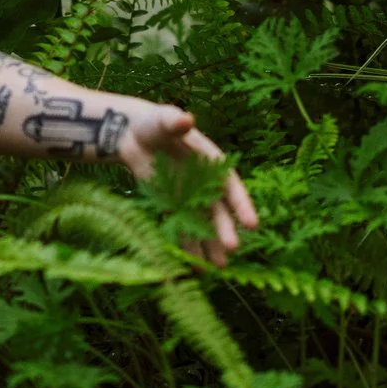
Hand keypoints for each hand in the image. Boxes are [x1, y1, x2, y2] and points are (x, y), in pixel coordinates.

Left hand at [118, 106, 258, 266]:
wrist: (134, 135)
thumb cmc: (155, 124)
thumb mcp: (164, 120)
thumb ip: (174, 121)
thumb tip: (186, 119)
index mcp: (211, 162)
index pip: (230, 186)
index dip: (241, 205)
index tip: (252, 224)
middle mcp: (205, 183)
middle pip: (218, 210)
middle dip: (225, 230)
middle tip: (232, 249)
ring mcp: (189, 197)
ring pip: (203, 225)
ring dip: (210, 246)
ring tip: (217, 268)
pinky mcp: (172, 206)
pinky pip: (182, 229)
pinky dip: (187, 245)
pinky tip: (193, 265)